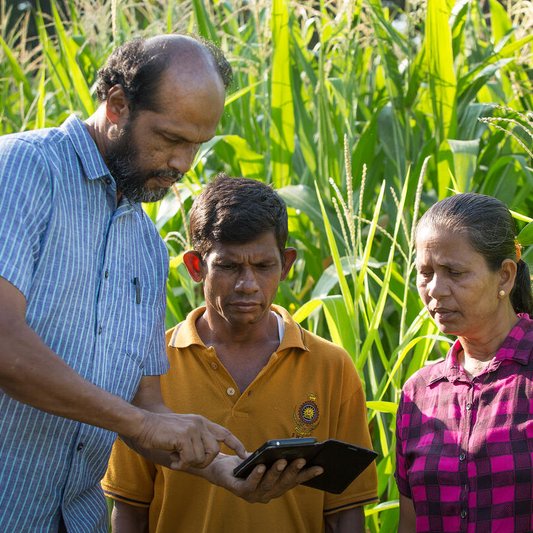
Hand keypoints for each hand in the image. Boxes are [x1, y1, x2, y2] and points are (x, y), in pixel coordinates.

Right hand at [129, 412, 246, 468]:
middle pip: (215, 451)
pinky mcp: (184, 436)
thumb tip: (205, 457)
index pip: (224, 433)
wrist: (142, 424)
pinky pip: (190, 459)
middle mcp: (200, 423)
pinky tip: (172, 458)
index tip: (244, 454)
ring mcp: (193, 428)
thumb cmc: (159, 432)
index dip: (236, 444)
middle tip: (187, 462)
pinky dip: (181, 464)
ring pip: (203, 457)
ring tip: (177, 458)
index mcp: (201, 422)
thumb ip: (195, 440)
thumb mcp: (182, 432)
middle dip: (204, 462)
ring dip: (190, 463)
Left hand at [185, 453, 323, 502]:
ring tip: (281, 460)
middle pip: (282, 484)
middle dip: (292, 471)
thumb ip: (277, 458)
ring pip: (267, 484)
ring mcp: (253, 495)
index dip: (306, 475)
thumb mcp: (265, 459)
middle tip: (301, 459)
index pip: (294, 482)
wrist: (221, 468)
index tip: (320, 467)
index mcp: (275, 488)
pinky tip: (261, 465)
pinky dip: (256, 475)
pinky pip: (249, 484)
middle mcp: (266, 495)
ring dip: (275, 472)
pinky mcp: (239, 491)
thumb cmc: (246, 463)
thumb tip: (295, 449)